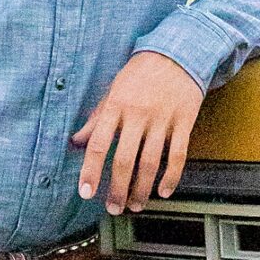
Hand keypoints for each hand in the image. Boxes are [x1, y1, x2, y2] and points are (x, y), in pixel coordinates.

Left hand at [72, 51, 204, 214]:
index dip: (90, 171)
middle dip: (117, 189)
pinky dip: (171, 177)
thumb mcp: (113, 90)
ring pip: (150, 162)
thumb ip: (96, 118)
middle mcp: (138, 114)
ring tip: (135, 205)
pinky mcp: (184, 121)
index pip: (98, 144)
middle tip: (113, 208)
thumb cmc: (141, 73)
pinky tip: (163, 191)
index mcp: (116, 105)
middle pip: (124, 160)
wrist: (178, 52)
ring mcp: (162, 119)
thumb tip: (75, 142)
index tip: (86, 193)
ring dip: (141, 189)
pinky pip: (177, 155)